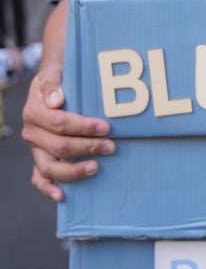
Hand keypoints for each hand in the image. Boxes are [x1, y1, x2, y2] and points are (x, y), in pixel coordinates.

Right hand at [22, 62, 114, 201]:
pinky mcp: (40, 159)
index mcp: (34, 110)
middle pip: (59, 146)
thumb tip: (57, 100)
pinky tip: (62, 196)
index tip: (106, 127)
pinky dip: (48, 189)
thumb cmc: (59, 79)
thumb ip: (51, 83)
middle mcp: (32, 132)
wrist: (53, 85)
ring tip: (96, 167)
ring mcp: (35, 149)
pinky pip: (39, 179)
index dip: (83, 127)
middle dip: (87, 147)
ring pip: (49, 167)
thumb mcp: (54, 73)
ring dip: (74, 170)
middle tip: (111, 146)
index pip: (59, 123)